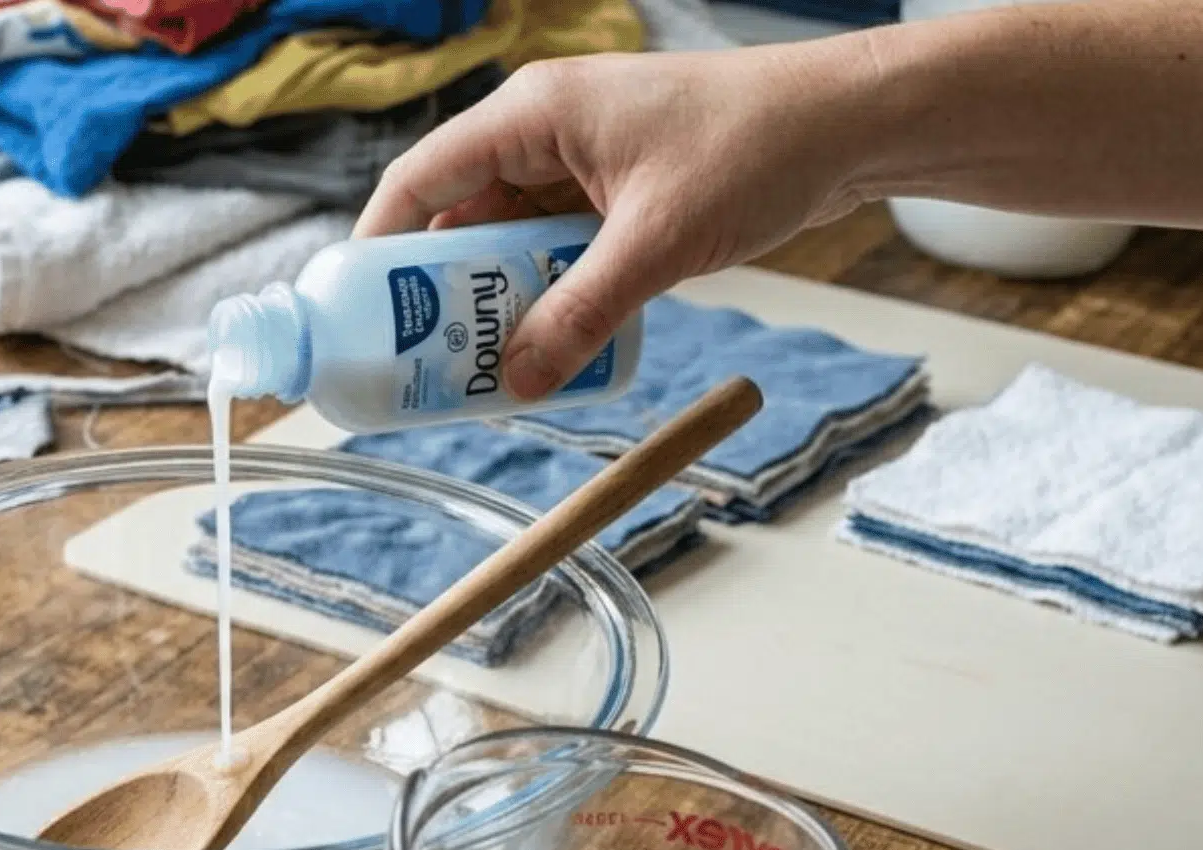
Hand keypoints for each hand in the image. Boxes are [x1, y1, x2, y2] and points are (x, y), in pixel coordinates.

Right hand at [353, 44, 879, 398]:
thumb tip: (518, 382)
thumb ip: (582, 313)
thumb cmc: (754, 149)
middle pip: (462, 217)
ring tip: (485, 369)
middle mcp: (548, 132)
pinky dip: (554, 294)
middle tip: (425, 364)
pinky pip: (564, 249)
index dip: (380, 246)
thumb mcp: (657, 243)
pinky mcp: (622, 192)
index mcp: (534, 113)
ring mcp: (586, 162)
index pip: (423, 178)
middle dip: (444, 293)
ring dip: (504, 301)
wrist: (846, 128)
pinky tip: (553, 344)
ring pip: (514, 240)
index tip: (355, 313)